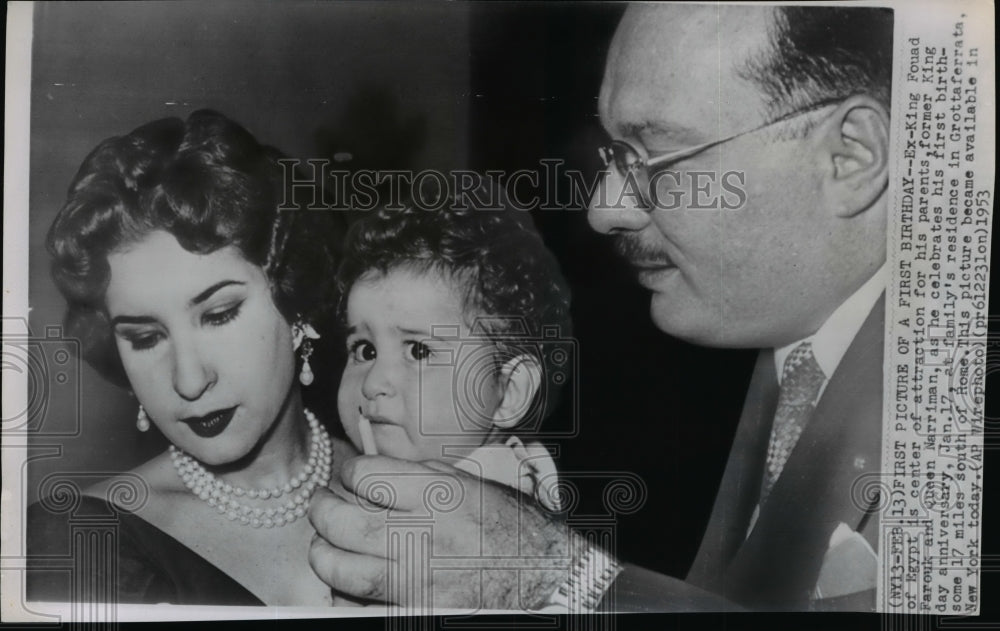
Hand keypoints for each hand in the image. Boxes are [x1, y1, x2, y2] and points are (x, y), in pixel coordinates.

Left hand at [308, 455, 570, 610]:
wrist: (543, 573)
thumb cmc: (508, 524)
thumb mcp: (469, 482)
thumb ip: (419, 473)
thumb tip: (373, 468)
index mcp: (437, 495)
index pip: (365, 475)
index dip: (348, 471)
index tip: (348, 474)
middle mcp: (423, 535)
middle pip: (344, 522)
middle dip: (321, 510)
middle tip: (321, 504)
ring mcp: (418, 579)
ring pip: (344, 569)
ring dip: (323, 555)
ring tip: (323, 544)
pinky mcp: (418, 611)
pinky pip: (364, 605)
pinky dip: (345, 593)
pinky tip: (345, 580)